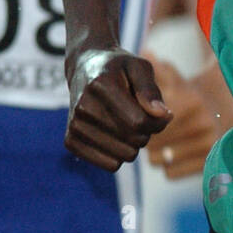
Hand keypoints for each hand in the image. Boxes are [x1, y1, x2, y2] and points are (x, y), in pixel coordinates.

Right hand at [65, 49, 171, 170]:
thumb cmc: (119, 69)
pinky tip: (115, 136)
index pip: (139, 122)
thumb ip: (150, 90)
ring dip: (133, 144)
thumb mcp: (139, 67)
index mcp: (101, 85)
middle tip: (141, 116)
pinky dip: (119, 154)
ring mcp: (74, 125)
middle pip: (133, 141)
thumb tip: (162, 115)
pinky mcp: (70, 141)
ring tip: (126, 124)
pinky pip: (109, 165)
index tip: (162, 114)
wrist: (84, 68)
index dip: (158, 123)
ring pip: (123, 157)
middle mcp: (83, 107)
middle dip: (146, 132)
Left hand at [143, 54, 220, 179]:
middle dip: (141, 138)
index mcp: (190, 100)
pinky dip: (166, 165)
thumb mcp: (174, 76)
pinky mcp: (209, 161)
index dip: (136, 122)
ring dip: (152, 152)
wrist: (225, 107)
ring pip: (158, 160)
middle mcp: (201, 123)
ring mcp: (207, 144)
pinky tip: (169, 153)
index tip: (134, 118)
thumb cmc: (189, 90)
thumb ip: (158, 69)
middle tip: (141, 132)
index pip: (148, 123)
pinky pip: (170, 173)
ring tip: (155, 142)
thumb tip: (147, 51)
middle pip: (151, 142)